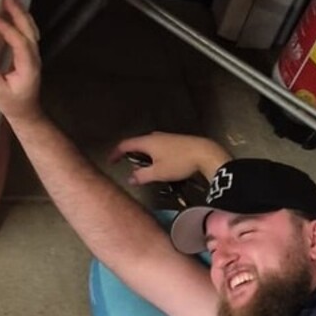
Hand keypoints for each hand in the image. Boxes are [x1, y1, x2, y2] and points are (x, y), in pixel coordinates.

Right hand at [0, 0, 42, 126]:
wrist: (27, 113)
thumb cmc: (12, 104)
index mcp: (28, 68)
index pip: (20, 43)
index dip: (7, 29)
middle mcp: (35, 59)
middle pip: (30, 31)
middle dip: (19, 13)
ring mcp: (34, 56)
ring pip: (31, 30)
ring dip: (22, 13)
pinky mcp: (31, 55)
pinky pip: (29, 34)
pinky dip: (22, 20)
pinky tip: (14, 11)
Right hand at [109, 132, 230, 186]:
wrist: (205, 153)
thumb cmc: (180, 163)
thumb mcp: (159, 173)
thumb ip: (142, 176)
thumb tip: (130, 179)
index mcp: (147, 142)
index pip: (125, 145)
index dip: (116, 153)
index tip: (111, 161)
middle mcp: (154, 136)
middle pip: (137, 143)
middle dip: (131, 155)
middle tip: (129, 166)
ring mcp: (166, 137)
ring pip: (149, 145)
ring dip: (144, 155)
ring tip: (145, 167)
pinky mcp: (176, 141)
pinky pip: (159, 146)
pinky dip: (154, 154)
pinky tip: (161, 164)